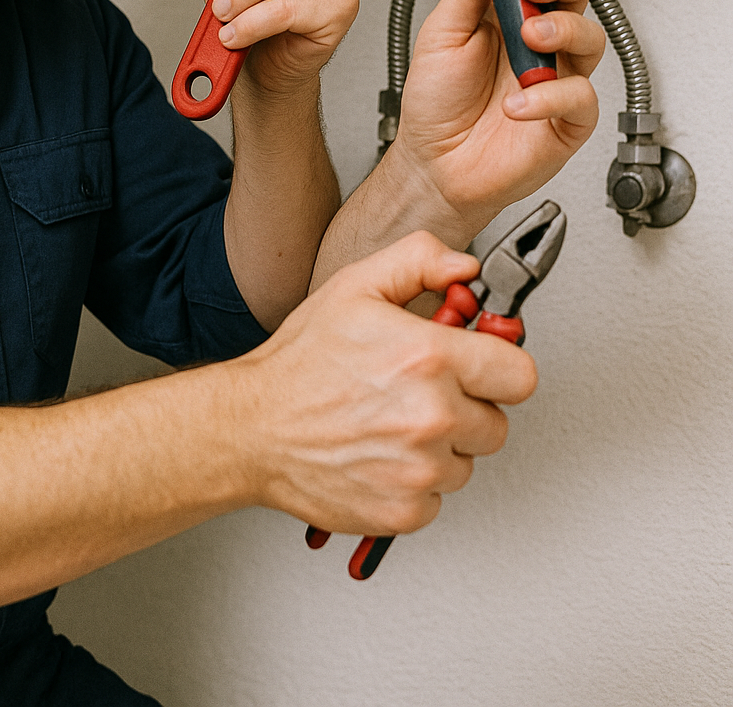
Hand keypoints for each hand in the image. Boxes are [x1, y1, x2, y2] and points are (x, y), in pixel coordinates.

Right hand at [238, 231, 536, 535]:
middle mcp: (431, 416)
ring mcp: (419, 470)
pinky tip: (381, 452)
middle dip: (468, 406)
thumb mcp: (356, 285)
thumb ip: (420, 261)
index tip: (481, 364)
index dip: (499, 364)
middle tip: (424, 391)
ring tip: (393, 420)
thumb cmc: (300, 362)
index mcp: (429, 358)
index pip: (519, 374)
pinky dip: (416, 481)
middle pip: (497, 422)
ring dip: (441, 445)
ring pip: (467, 461)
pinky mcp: (405, 511)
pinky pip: (438, 497)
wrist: (252, 427)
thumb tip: (466, 268)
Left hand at [389, 0, 604, 235]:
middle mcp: (540, 40)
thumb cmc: (436, 102)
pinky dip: (550, 96)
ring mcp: (557, 78)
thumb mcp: (441, 33)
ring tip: (529, 35)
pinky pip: (579, 98)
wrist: (432, 165)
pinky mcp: (567, 120)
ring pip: (590, 38)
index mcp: (510, 12)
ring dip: (562, 29)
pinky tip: (517, 102)